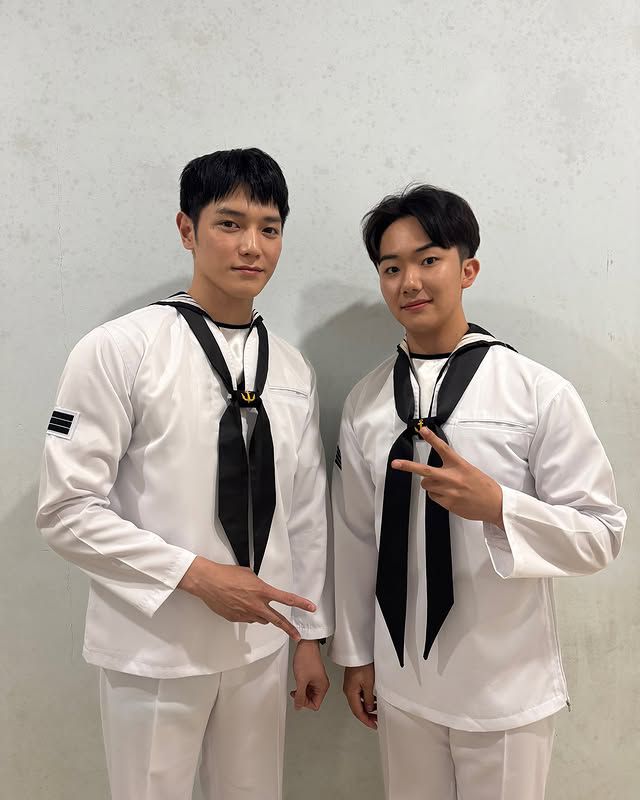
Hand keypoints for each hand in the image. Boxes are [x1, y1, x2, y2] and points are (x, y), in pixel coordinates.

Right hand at [178, 556, 315, 639]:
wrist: (209, 582)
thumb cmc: (228, 574)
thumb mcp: (249, 575)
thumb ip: (258, 586)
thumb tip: (260, 592)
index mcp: (262, 591)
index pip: (287, 599)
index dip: (301, 604)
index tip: (311, 608)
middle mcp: (257, 605)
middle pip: (277, 620)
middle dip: (289, 628)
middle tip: (297, 635)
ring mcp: (246, 614)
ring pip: (260, 619)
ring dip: (260, 614)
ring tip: (249, 603)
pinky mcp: (236, 619)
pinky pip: (246, 618)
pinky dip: (246, 613)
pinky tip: (237, 604)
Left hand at [290, 640, 329, 710]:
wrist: (306, 645)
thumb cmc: (306, 658)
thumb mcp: (301, 680)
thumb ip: (299, 696)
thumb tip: (298, 707)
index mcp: (322, 687)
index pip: (315, 705)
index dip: (305, 704)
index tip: (298, 698)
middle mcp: (322, 684)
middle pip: (312, 700)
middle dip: (303, 697)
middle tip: (296, 691)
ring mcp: (318, 680)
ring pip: (309, 693)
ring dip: (302, 691)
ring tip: (297, 685)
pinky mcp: (314, 676)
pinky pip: (308, 686)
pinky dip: (302, 686)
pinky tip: (298, 681)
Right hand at [343, 663, 376, 729]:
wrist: (358, 653)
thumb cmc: (361, 664)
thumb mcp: (369, 684)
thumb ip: (369, 698)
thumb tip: (369, 708)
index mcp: (350, 693)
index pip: (358, 712)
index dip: (366, 720)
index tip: (373, 725)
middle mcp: (348, 691)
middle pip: (357, 708)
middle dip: (367, 716)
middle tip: (376, 721)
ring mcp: (350, 687)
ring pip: (358, 703)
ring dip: (367, 709)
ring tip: (376, 712)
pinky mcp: (352, 682)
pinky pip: (359, 696)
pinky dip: (366, 701)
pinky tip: (372, 702)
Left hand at [392, 427, 503, 526]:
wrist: (495, 504)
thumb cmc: (483, 486)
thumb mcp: (470, 470)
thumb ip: (452, 469)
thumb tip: (436, 474)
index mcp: (460, 465)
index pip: (443, 449)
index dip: (431, 438)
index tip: (422, 429)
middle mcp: (452, 477)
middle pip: (425, 471)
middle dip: (408, 466)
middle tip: (395, 464)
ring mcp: (448, 491)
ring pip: (427, 485)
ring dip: (430, 485)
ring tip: (445, 487)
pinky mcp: (447, 503)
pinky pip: (433, 497)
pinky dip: (437, 496)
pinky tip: (450, 496)